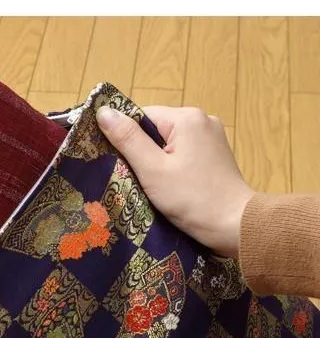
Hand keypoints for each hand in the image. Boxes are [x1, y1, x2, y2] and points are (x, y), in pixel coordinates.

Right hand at [96, 105, 254, 257]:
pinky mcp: (216, 154)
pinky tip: (169, 183)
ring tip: (151, 183)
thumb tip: (103, 111)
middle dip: (142, 150)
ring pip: (169, 141)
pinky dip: (172, 164)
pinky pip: (184, 151)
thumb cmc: (191, 198)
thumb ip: (127, 139)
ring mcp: (212, 137)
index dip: (126, 137)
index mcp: (187, 117)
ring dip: (156, 159)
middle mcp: (202, 120)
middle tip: (133, 176)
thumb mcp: (152, 169)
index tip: (118, 161)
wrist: (235, 225)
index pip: (142, 116)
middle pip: (156, 128)